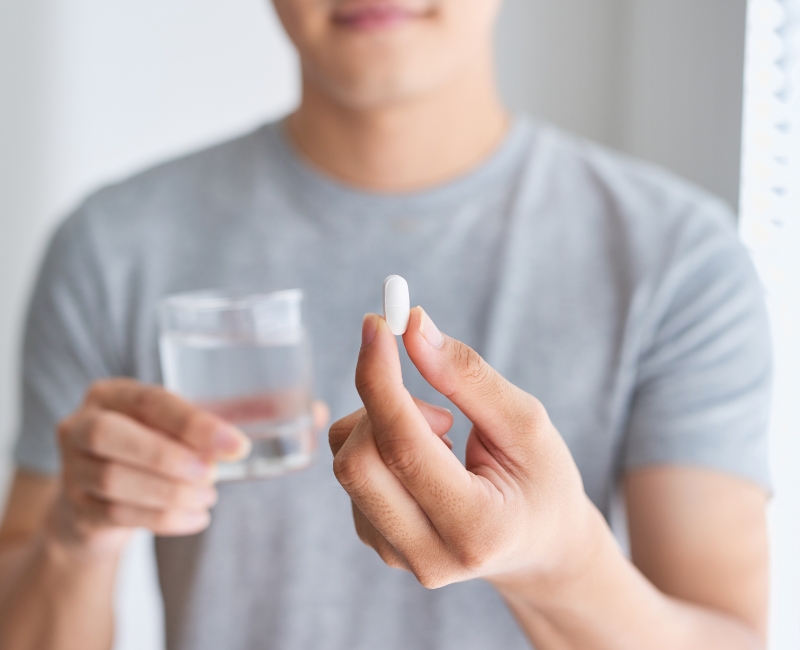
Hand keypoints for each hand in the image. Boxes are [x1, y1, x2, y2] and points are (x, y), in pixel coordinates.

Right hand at [51, 379, 328, 558]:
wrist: (100, 500)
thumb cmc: (159, 449)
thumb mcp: (188, 426)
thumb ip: (244, 414)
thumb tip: (316, 411)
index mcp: (113, 393)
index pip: (149, 400)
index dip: (193, 423)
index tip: (236, 445)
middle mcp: (82, 423)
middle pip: (112, 436)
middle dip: (169, 457)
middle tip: (215, 475)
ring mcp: (71, 469)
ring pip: (113, 480)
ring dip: (169, 493)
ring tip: (209, 498)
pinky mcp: (75, 510)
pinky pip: (115, 515)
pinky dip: (162, 519)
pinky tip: (196, 518)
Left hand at [329, 308, 599, 590]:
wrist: (540, 546)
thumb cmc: (542, 480)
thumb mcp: (527, 423)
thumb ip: (468, 376)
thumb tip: (413, 328)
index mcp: (476, 528)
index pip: (404, 448)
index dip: (381, 379)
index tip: (376, 324)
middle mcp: (428, 555)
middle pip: (357, 462)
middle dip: (382, 405)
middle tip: (435, 402)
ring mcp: (396, 555)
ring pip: (347, 464)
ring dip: (384, 425)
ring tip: (445, 437)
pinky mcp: (377, 542)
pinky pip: (351, 474)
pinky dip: (379, 445)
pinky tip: (426, 460)